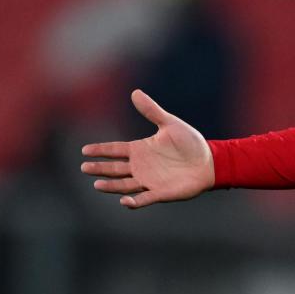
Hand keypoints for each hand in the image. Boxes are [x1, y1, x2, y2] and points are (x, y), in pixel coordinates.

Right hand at [81, 89, 214, 208]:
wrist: (210, 161)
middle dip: (100, 168)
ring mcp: (149, 181)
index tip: (85, 150)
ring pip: (124, 185)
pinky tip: (124, 201)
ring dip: (111, 186)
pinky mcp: (160, 193)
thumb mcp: (170, 124)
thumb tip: (135, 92)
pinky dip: (134, 201)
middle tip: (85, 167)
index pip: (116, 150)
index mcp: (141, 150)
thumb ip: (152, 110)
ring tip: (97, 184)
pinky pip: (144, 199)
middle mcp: (141, 166)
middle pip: (115, 168)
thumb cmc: (190, 143)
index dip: (101, 150)